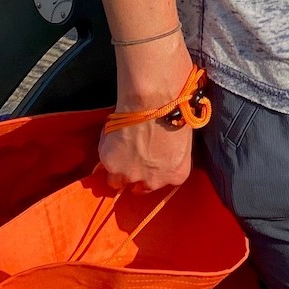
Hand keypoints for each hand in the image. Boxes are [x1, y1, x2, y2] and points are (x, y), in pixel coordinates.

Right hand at [96, 33, 197, 192]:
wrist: (155, 101)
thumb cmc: (176, 110)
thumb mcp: (184, 140)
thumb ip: (173, 154)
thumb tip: (165, 149)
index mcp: (177, 175)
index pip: (162, 183)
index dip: (153, 171)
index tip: (150, 160)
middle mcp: (154, 181)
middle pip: (139, 188)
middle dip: (135, 174)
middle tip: (132, 155)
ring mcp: (130, 175)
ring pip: (116, 181)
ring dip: (118, 167)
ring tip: (120, 148)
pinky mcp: (111, 164)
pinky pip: (105, 162)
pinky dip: (107, 151)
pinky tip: (114, 135)